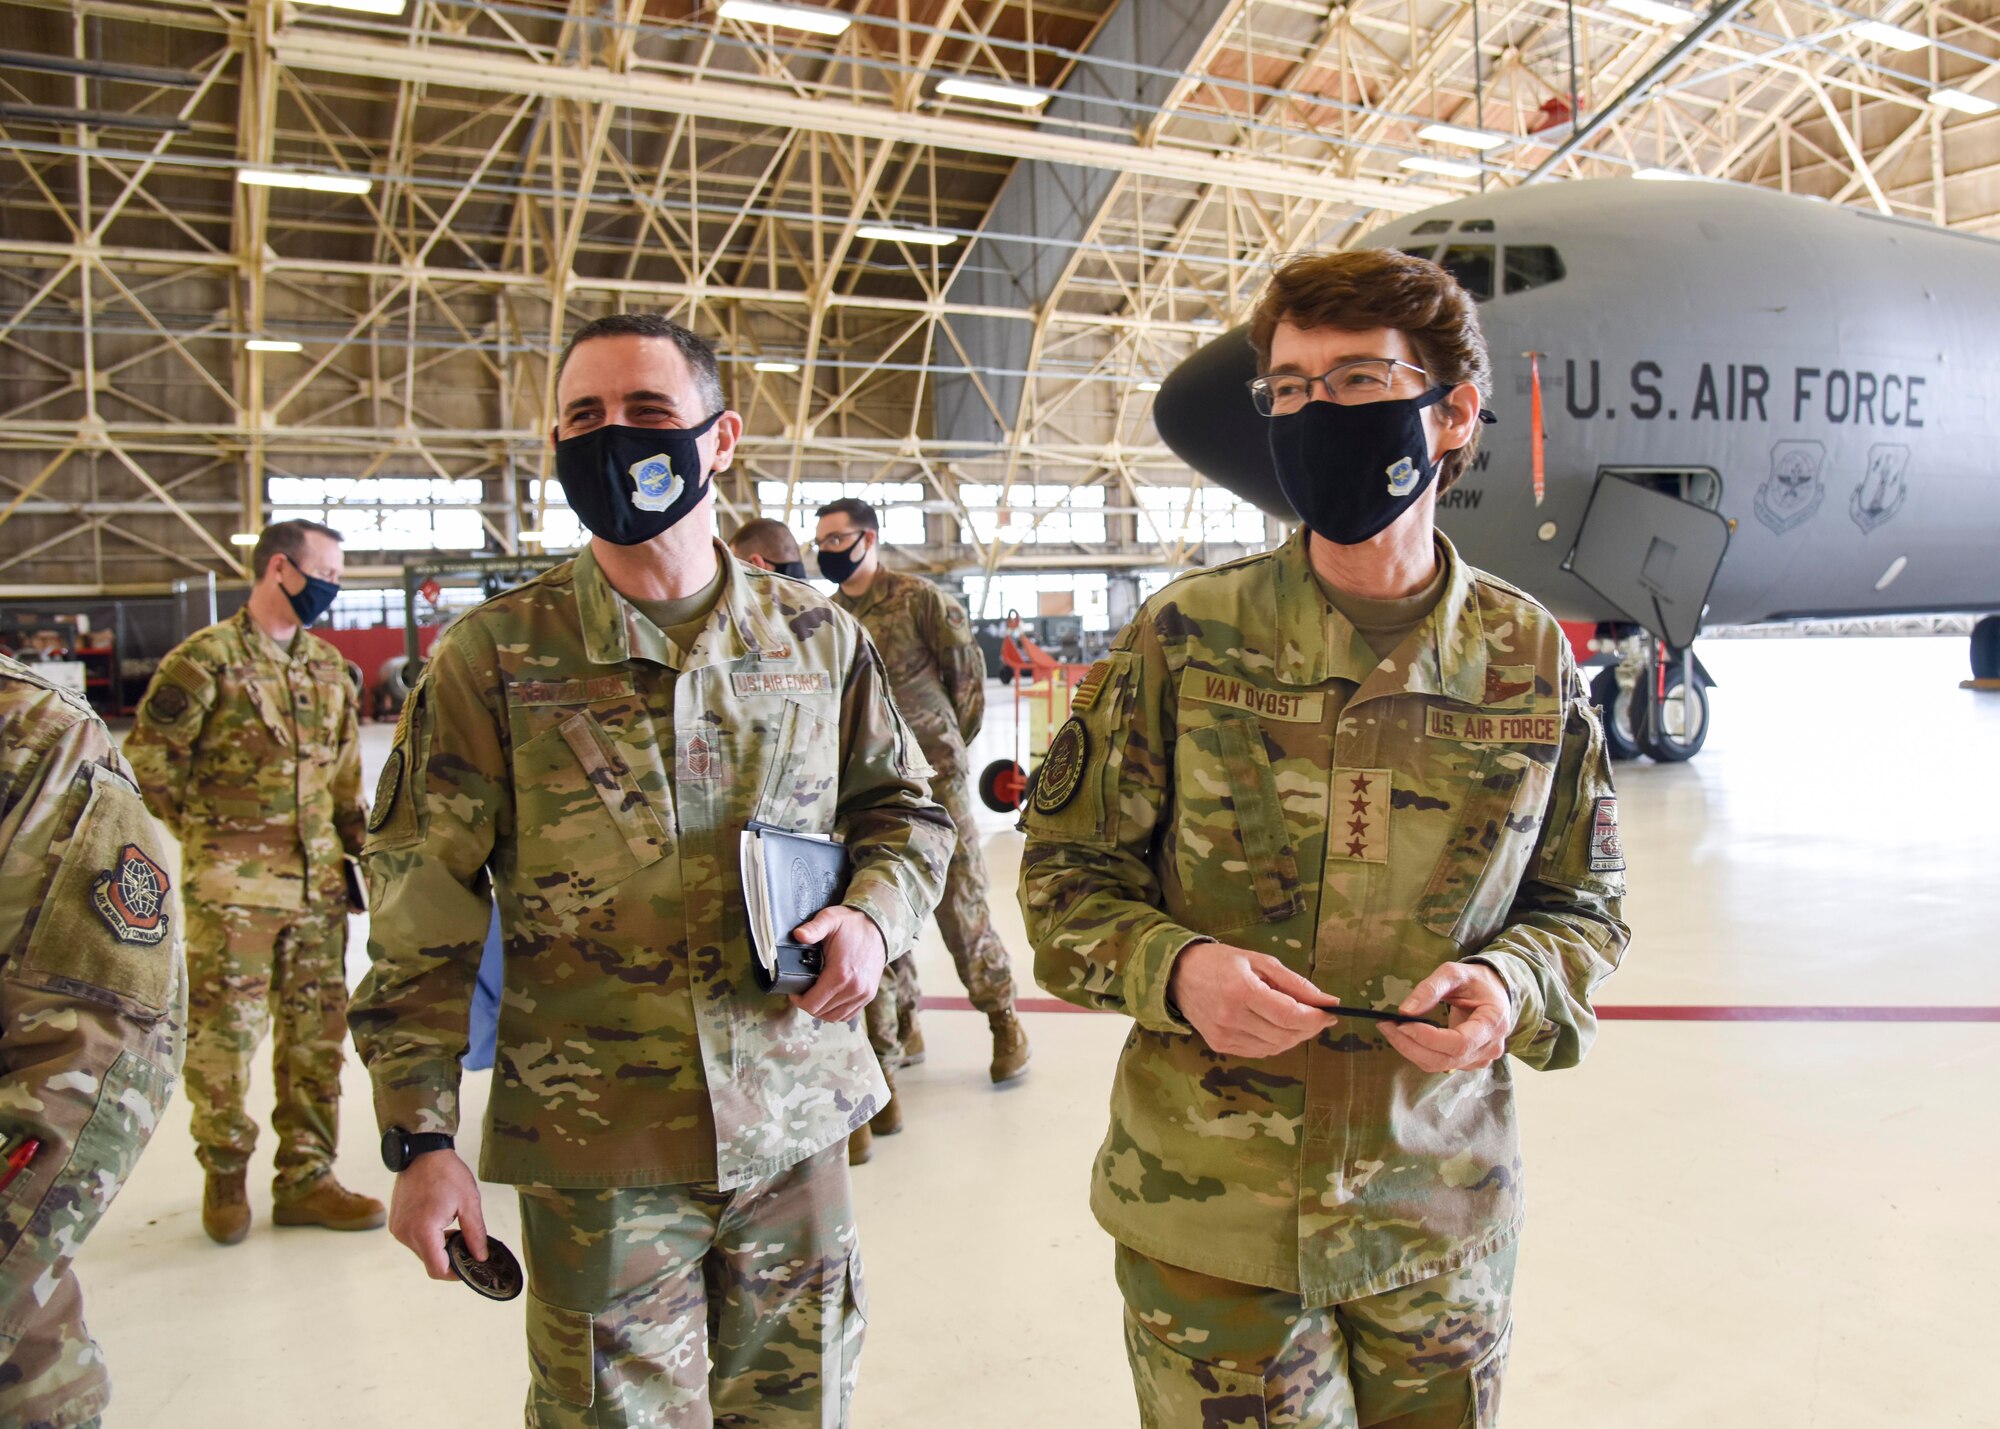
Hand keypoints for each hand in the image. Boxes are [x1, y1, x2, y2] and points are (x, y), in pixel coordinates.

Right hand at [389, 1149, 486, 1281]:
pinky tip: (440, 1222)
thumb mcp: (469, 1202)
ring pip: (422, 1252)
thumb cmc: (447, 1173)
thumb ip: (475, 1233)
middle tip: (467, 1243)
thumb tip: (480, 1257)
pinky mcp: (396, 1223)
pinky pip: (414, 1240)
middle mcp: (406, 1234)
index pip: (438, 1270)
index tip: (470, 1267)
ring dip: (439, 1247)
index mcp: (423, 1231)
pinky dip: (428, 1238)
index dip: (455, 1274)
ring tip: (453, 1227)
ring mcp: (398, 1229)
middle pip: (430, 1262)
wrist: (422, 1152)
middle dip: (449, 1258)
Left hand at [789, 905, 885, 1023]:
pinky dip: (835, 1012)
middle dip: (808, 1004)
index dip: (799, 1000)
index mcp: (841, 974)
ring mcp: (863, 994)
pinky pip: (847, 1014)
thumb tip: (797, 935)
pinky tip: (829, 1000)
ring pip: (834, 1017)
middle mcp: (854, 989)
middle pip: (821, 1012)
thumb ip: (813, 928)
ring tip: (814, 996)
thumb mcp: (830, 919)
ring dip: (821, 1010)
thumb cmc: (852, 925)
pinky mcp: (868, 995)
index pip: (813, 1004)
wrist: (879, 928)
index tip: (795, 991)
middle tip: (803, 992)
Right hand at [1167, 942, 1339, 1057]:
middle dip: (1309, 1028)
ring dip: (1294, 1037)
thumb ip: (1295, 983)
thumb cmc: (1222, 961)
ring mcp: (1224, 1035)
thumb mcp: (1260, 961)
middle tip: (1318, 1016)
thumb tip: (1327, 1001)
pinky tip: (1276, 1027)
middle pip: (1285, 1035)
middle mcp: (1232, 1017)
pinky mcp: (1219, 1045)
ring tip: (1298, 1020)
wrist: (1178, 974)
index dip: (1316, 1018)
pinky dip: (1275, 1042)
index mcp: (1242, 991)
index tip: (1331, 1013)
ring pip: (1275, 1048)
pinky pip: (1259, 1052)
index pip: (1289, 1015)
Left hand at [1380, 962, 1511, 1072]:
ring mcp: (1480, 1059)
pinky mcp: (1468, 1062)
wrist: (1494, 992)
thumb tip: (1405, 1011)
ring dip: (1410, 1049)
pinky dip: (1418, 1051)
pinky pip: (1439, 1064)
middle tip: (1385, 1025)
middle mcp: (1490, 1047)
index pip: (1460, 1042)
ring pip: (1439, 1065)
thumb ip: (1430, 988)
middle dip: (1410, 1045)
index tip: (1402, 1024)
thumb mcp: (1454, 973)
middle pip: (1446, 1059)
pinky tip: (1405, 1035)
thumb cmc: (1475, 980)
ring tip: (1390, 1028)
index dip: (1428, 1038)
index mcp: (1493, 1023)